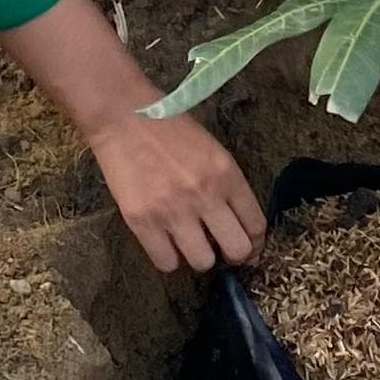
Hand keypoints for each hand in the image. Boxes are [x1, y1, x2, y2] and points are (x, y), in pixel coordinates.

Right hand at [89, 107, 266, 271]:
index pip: (256, 224)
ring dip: (199, 257)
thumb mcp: (212, 150)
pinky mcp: (142, 221)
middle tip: (222, 250)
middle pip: (237, 250)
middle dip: (234, 255)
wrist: (123, 116)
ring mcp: (173, 211)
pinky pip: (166, 263)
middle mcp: (205, 196)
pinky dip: (168, 257)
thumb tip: (235, 223)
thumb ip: (227, 185)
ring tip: (189, 242)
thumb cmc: (170, 129)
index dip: (256, 243)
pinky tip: (165, 242)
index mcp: (227, 174)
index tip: (249, 248)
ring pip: (202, 262)